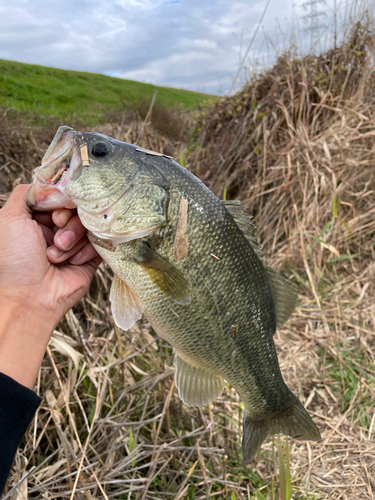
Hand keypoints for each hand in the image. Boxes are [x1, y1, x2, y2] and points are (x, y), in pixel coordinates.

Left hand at [0, 184, 101, 387]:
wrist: (29, 299)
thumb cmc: (14, 261)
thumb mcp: (9, 218)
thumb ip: (26, 193)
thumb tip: (47, 181)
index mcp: (37, 219)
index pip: (60, 197)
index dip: (61, 202)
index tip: (54, 215)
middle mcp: (56, 229)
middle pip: (77, 208)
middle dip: (68, 222)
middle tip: (57, 235)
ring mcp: (74, 243)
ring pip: (88, 224)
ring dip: (73, 239)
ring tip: (58, 254)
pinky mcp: (90, 257)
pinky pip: (99, 242)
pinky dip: (85, 250)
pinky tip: (72, 262)